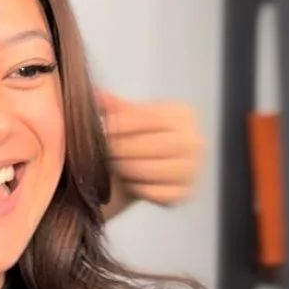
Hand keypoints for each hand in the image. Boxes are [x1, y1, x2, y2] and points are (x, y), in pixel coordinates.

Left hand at [96, 92, 204, 214]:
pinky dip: (139, 189)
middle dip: (120, 149)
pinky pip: (156, 193)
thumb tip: (94, 95)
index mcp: (181, 114)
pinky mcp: (185, 193)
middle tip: (103, 151)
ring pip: (151, 170)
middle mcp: (193, 140)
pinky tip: (130, 182)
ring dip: (126, 169)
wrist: (146, 170)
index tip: (100, 128)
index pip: (146, 117)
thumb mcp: (127, 116)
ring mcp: (192, 169)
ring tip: (113, 164)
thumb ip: (114, 106)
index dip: (119, 124)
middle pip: (148, 145)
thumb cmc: (137, 138)